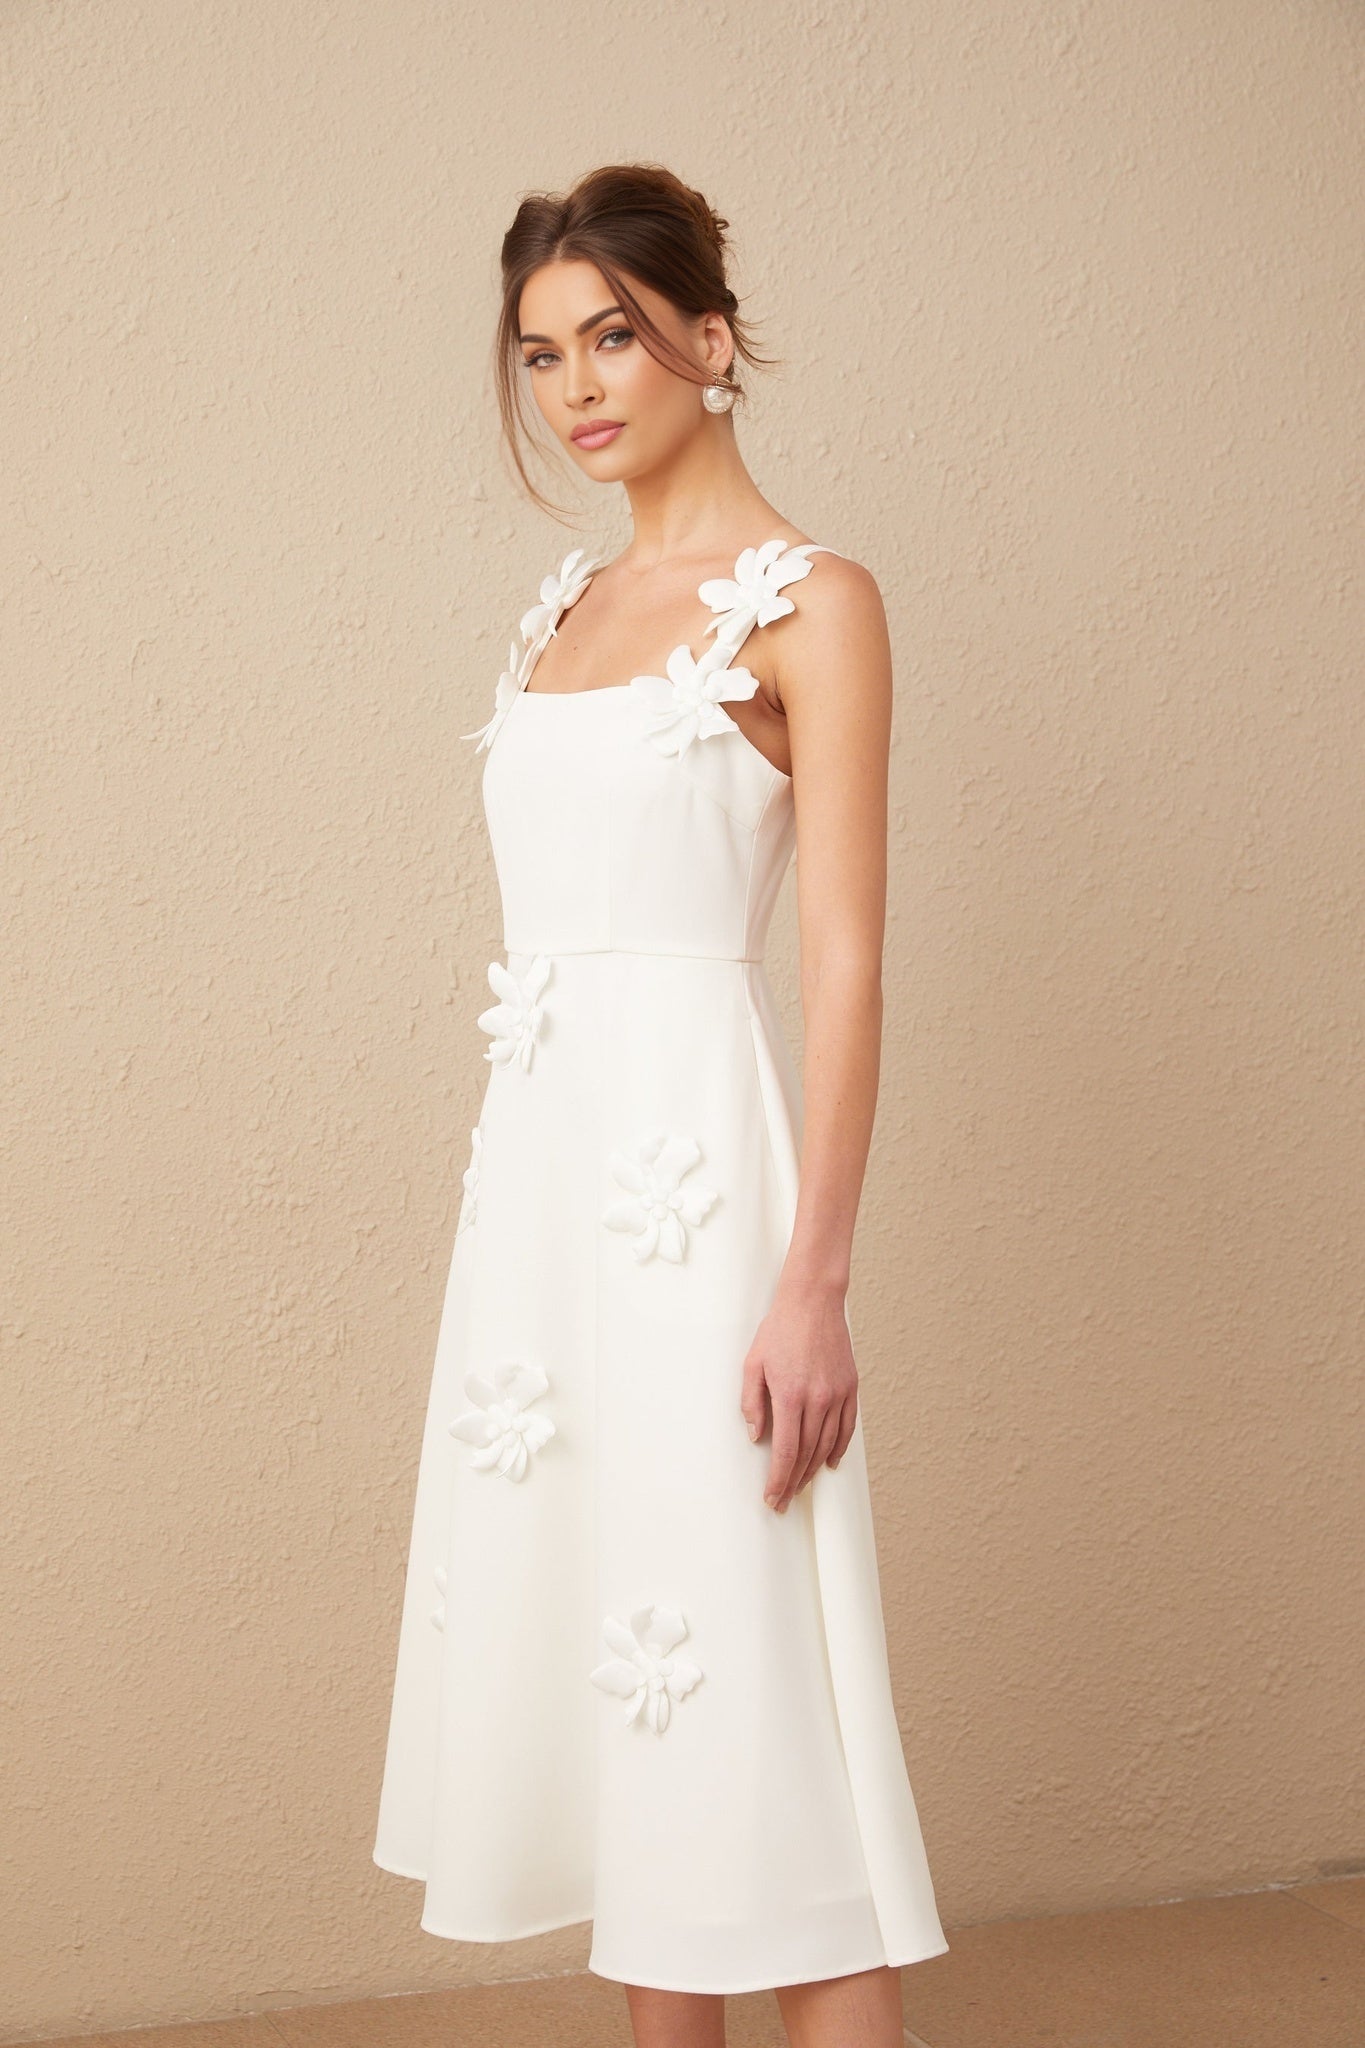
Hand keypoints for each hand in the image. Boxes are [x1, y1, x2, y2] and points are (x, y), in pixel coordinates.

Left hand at [739, 1283, 858, 1512]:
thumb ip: (752, 1403)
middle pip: (807, 1455)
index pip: (786, 1452)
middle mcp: (818, 1399)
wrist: (812, 1302)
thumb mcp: (752, 1364)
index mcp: (790, 1395)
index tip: (772, 1497)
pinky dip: (838, 1449)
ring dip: (813, 1470)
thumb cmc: (778, 1330)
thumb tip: (758, 1437)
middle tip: (783, 1500)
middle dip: (793, 1482)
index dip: (778, 1480)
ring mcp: (838, 1394)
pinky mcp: (851, 1388)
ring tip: (800, 1485)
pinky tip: (828, 1462)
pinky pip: (847, 1428)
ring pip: (827, 1445)